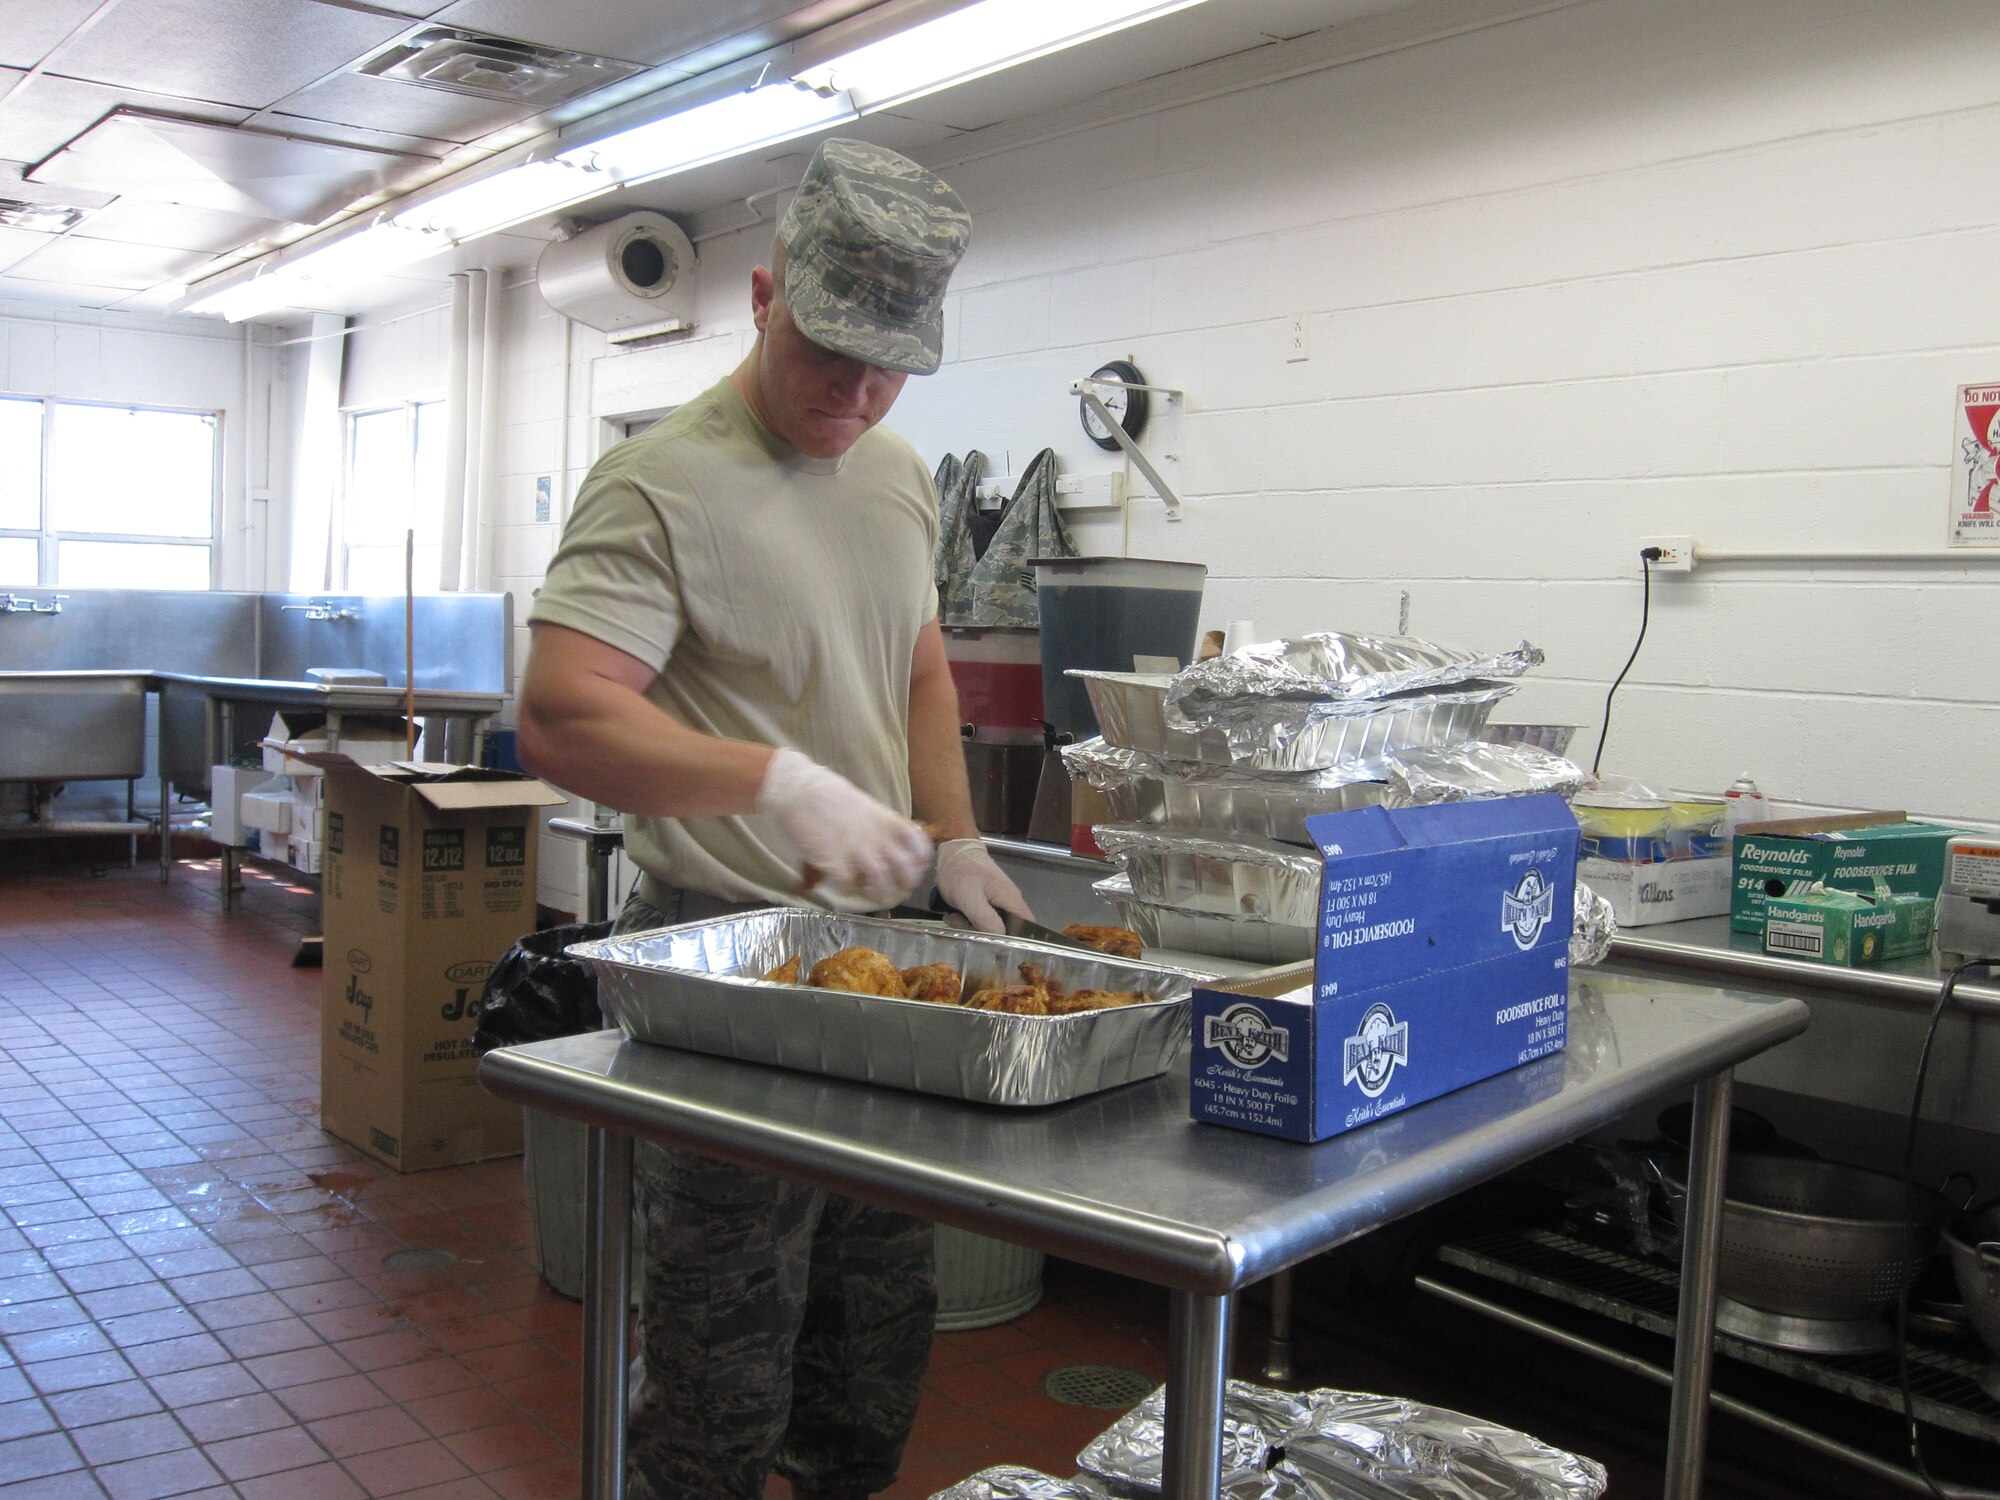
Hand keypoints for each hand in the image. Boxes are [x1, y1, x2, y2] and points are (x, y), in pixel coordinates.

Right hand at [757, 749, 933, 904]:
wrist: (798, 790)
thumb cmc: (829, 796)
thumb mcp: (864, 805)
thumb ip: (880, 824)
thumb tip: (891, 842)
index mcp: (885, 820)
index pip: (917, 842)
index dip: (922, 858)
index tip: (918, 865)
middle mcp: (875, 837)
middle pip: (904, 867)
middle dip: (906, 882)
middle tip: (900, 887)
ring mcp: (854, 850)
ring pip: (880, 881)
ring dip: (881, 893)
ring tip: (876, 895)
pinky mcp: (832, 860)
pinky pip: (848, 885)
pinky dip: (848, 891)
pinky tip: (844, 887)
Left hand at [935, 839, 1032, 933]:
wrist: (952, 848)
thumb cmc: (961, 872)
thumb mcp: (971, 899)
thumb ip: (987, 920)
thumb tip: (1001, 937)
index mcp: (1012, 900)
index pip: (1028, 927)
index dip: (1017, 941)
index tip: (997, 947)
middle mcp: (1009, 901)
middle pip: (1006, 930)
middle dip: (986, 934)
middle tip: (965, 926)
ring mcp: (997, 900)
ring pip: (991, 925)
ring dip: (972, 926)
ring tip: (956, 917)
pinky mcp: (985, 899)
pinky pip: (982, 917)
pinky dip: (968, 919)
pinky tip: (956, 913)